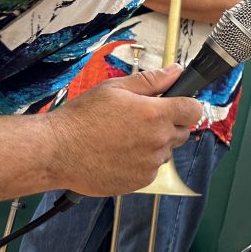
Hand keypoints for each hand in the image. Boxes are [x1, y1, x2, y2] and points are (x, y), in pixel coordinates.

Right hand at [44, 65, 202, 194]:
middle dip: (169, 124)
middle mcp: (159, 140)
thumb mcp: (115, 89)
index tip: (176, 105)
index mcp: (156, 114)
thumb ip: (151, 81)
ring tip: (123, 138)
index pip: (194, 109)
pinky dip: (141, 162)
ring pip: (166, 151)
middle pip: (182, 131)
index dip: (186, 105)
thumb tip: (176, 71)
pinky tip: (119, 154)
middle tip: (140, 120)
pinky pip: (151, 168)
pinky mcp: (141, 180)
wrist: (56, 151)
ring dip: (154, 144)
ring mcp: (151, 163)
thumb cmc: (82, 118)